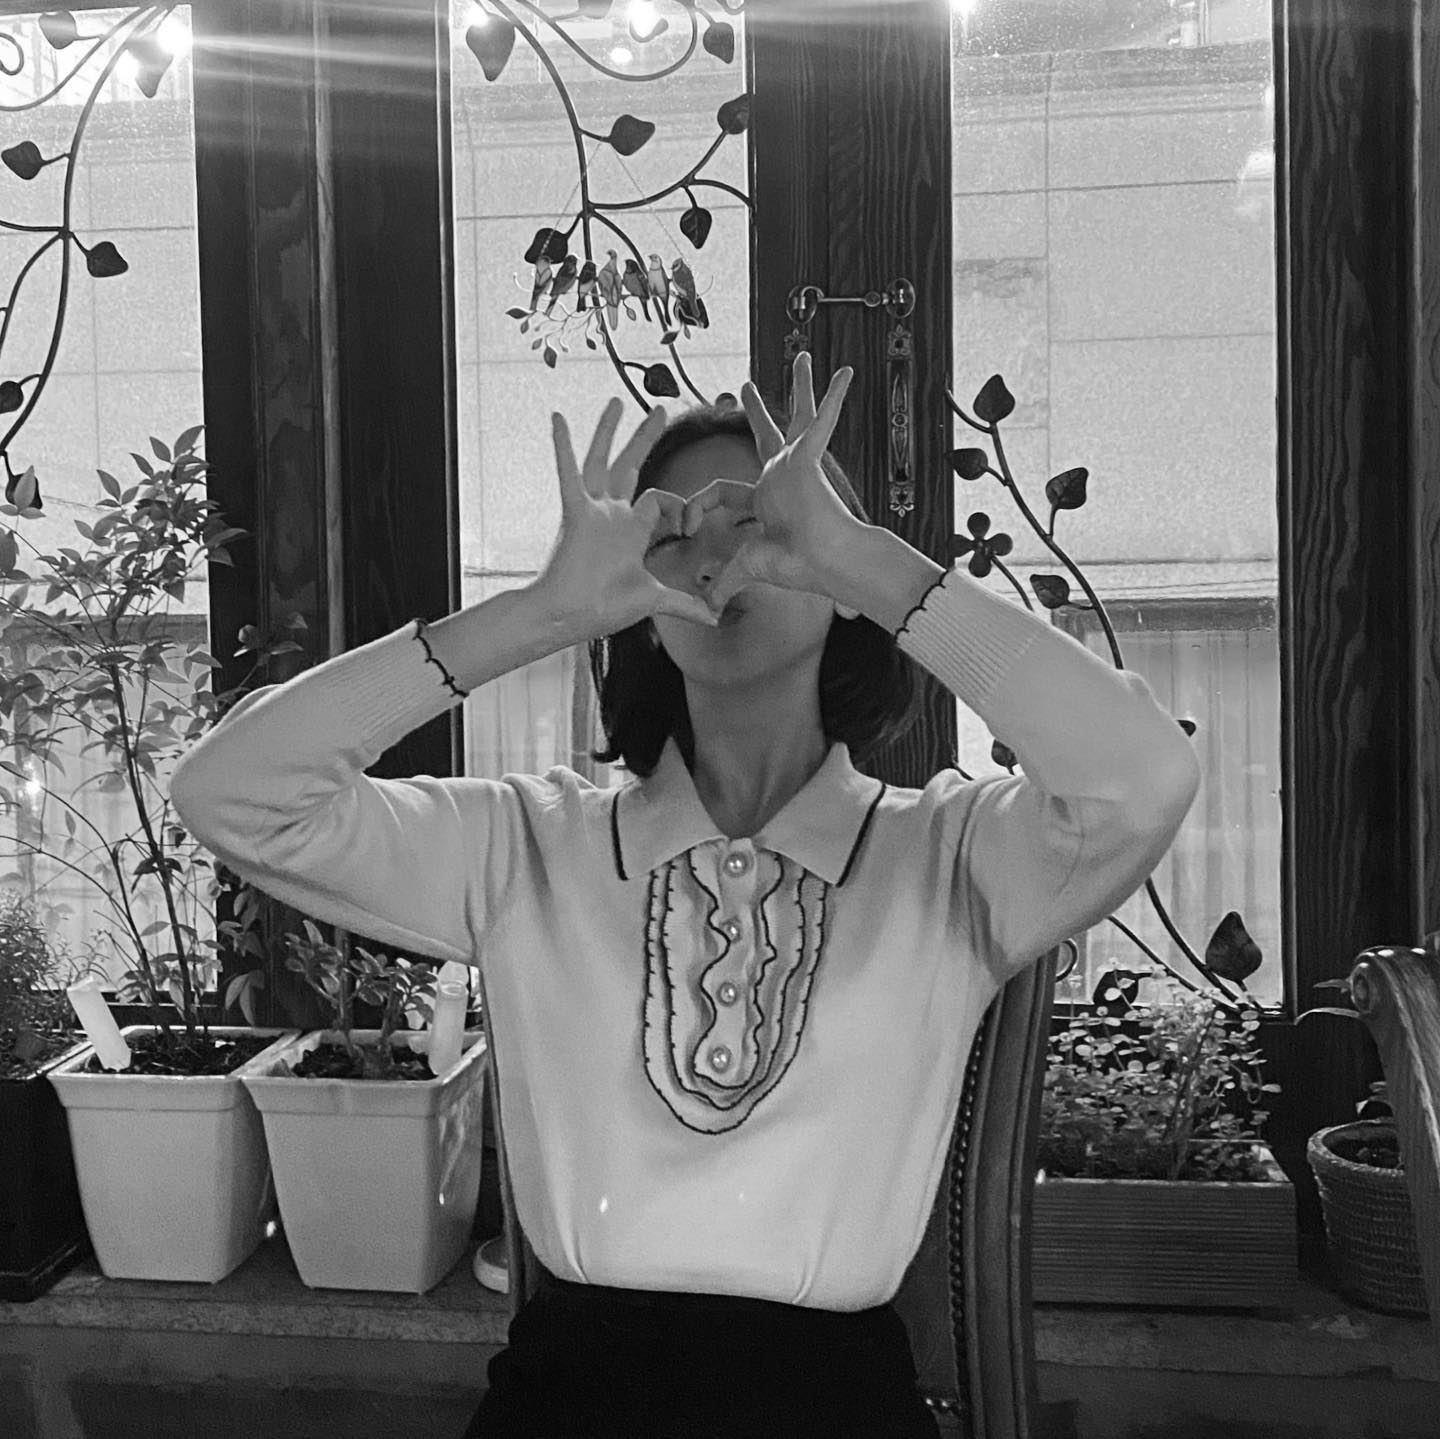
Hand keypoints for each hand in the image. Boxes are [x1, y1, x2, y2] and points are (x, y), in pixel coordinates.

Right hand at [536, 398, 718, 634]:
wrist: (567, 616)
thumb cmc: (602, 608)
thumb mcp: (653, 600)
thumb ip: (684, 604)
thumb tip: (715, 618)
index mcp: (630, 532)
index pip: (660, 500)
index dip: (679, 506)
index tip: (689, 526)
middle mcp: (612, 515)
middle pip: (631, 466)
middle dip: (646, 438)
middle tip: (661, 408)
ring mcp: (592, 511)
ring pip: (602, 462)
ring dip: (609, 431)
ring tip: (617, 401)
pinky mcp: (575, 513)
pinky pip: (569, 474)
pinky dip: (563, 446)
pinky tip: (558, 418)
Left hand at [693, 353, 862, 612]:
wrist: (827, 561)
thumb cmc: (797, 565)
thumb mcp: (748, 567)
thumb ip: (726, 582)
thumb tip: (707, 609)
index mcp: (763, 501)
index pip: (719, 493)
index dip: (695, 506)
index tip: (684, 525)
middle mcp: (780, 478)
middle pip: (765, 437)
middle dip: (755, 413)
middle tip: (743, 389)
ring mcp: (796, 464)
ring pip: (797, 416)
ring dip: (800, 388)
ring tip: (800, 358)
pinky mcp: (810, 456)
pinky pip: (823, 420)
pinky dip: (835, 398)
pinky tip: (847, 373)